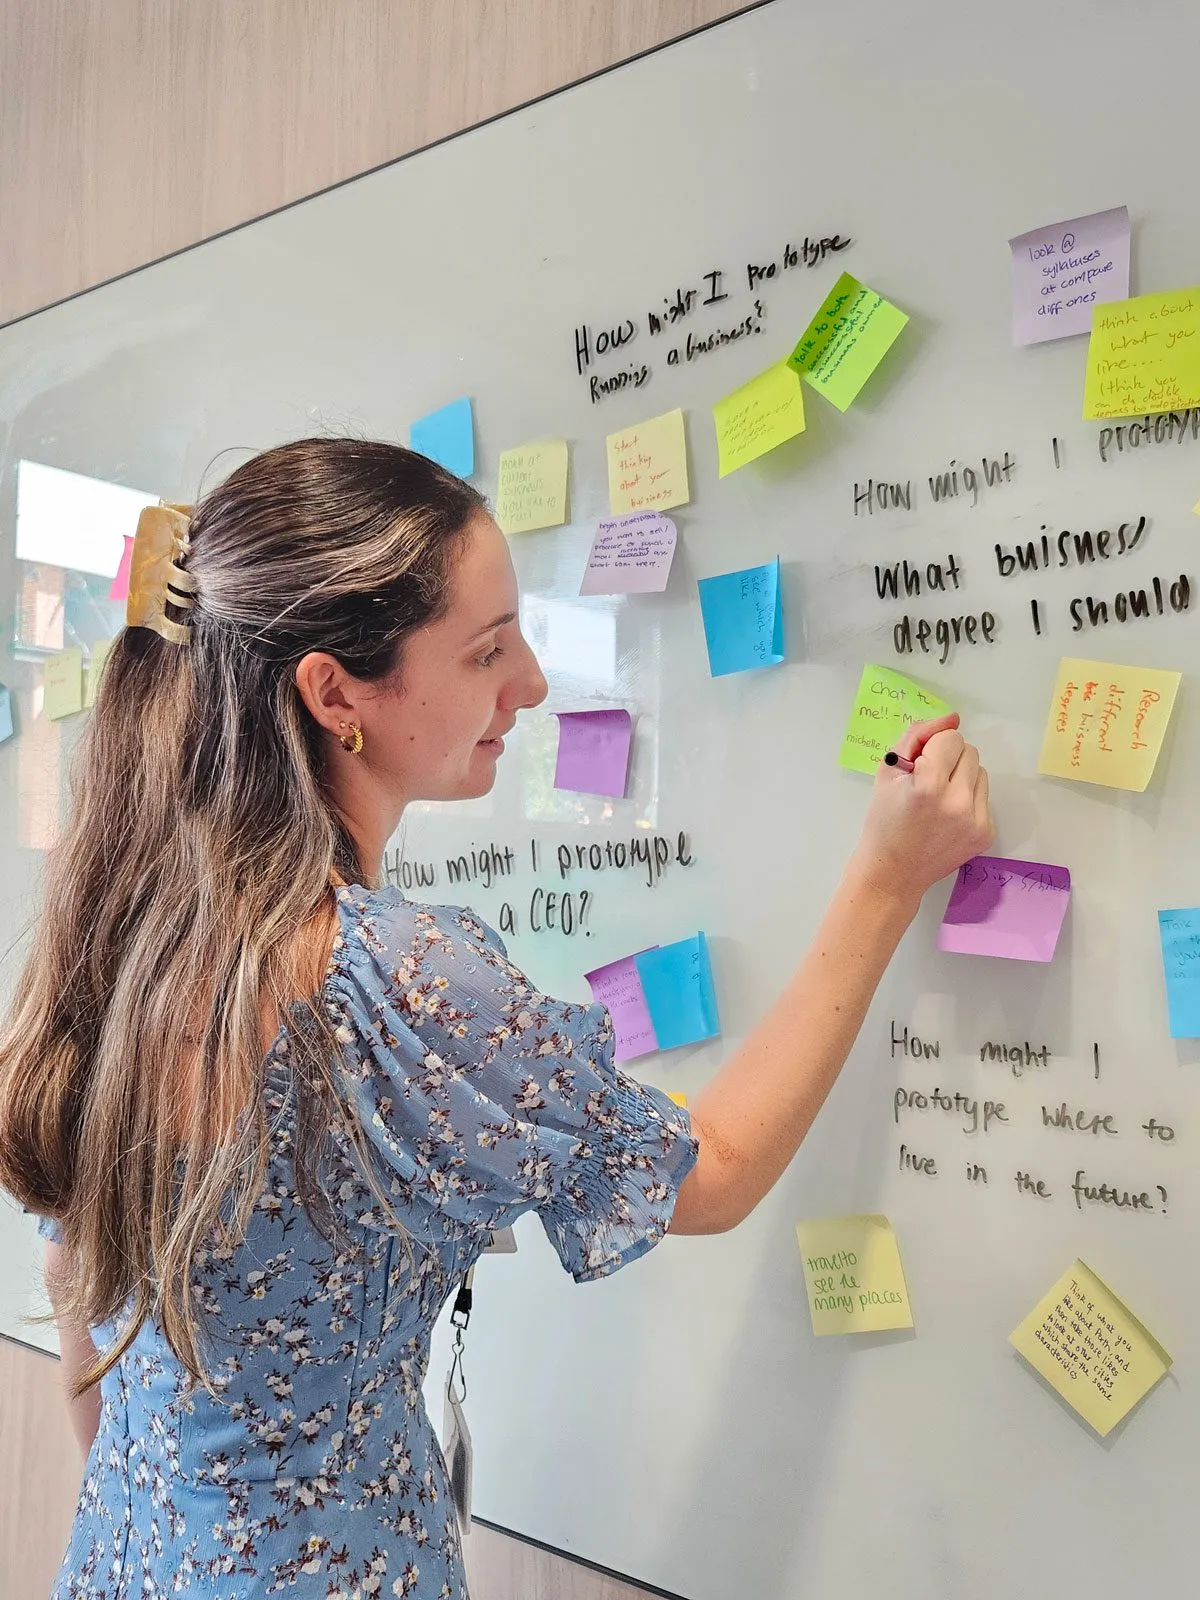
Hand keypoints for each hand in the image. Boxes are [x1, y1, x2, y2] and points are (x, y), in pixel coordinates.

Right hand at [848, 713, 993, 904]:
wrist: (892, 872)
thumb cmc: (883, 820)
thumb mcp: (887, 772)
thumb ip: (916, 736)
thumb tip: (952, 718)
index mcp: (929, 785)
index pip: (951, 738)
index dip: (932, 748)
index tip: (918, 767)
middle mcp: (958, 802)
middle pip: (970, 751)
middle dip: (949, 759)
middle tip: (928, 782)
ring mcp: (976, 820)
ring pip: (980, 772)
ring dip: (961, 778)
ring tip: (938, 799)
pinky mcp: (986, 833)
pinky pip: (984, 797)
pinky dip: (967, 800)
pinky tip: (947, 817)